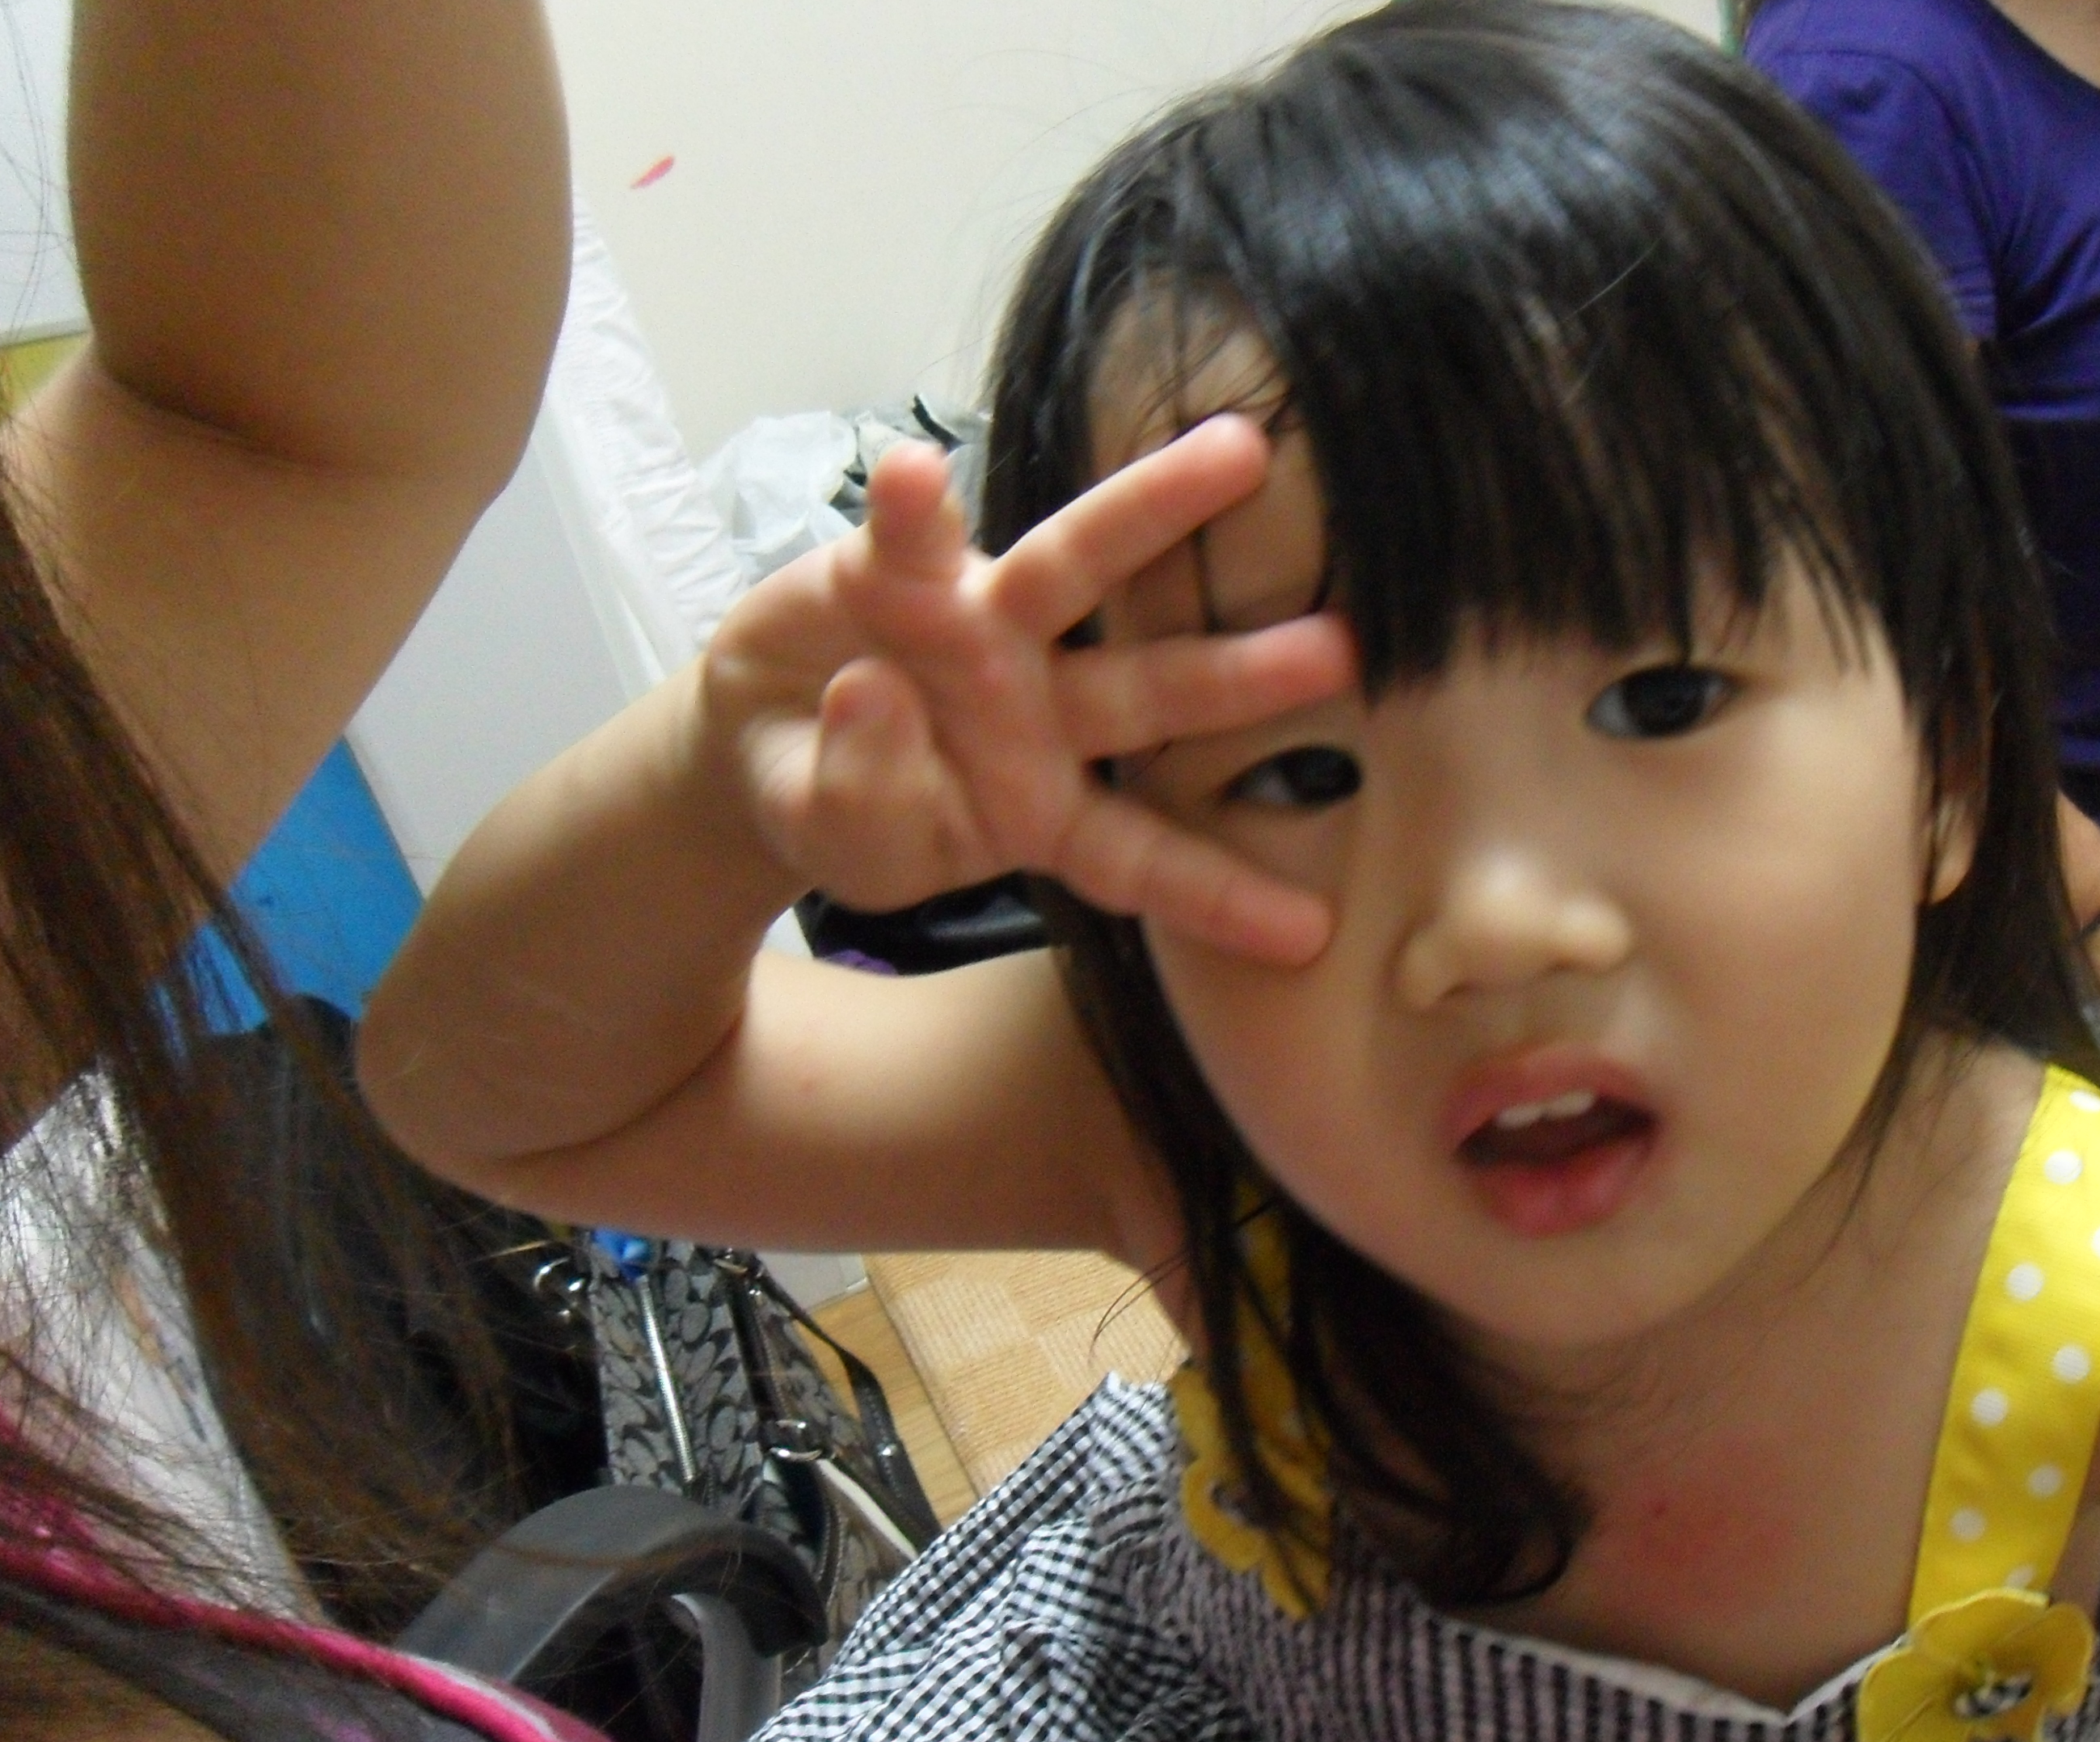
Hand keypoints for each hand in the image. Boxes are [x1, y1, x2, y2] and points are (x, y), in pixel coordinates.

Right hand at [698, 418, 1356, 965]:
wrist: (755, 743)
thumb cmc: (838, 805)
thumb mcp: (849, 844)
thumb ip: (868, 798)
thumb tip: (884, 696)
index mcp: (1045, 810)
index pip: (1139, 859)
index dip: (1216, 895)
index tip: (1308, 932)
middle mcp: (1042, 709)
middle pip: (1155, 689)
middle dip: (1245, 672)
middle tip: (1344, 647)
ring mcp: (984, 628)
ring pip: (1078, 569)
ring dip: (1154, 510)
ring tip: (1239, 451)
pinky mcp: (904, 572)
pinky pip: (912, 536)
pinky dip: (911, 507)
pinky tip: (913, 471)